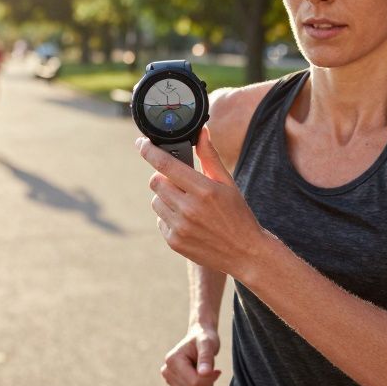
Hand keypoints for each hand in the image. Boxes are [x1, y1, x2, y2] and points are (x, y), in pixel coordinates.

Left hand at [137, 126, 265, 276]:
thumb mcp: (228, 183)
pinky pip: (160, 220)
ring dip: (165, 197)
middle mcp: (189, 209)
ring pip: (156, 201)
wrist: (244, 253)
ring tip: (186, 202)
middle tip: (178, 181)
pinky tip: (187, 220)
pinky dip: (169, 216)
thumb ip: (210, 157)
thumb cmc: (237, 214)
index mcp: (203, 190)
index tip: (141, 144)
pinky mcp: (174, 241)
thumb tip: (201, 132)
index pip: (166, 165)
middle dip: (163, 177)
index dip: (149, 151)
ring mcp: (180, 227)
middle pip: (156, 182)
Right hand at [161, 323, 222, 385]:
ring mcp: (169, 380)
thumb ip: (206, 357)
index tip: (217, 370)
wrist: (199, 337)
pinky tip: (201, 378)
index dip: (209, 379)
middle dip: (207, 383)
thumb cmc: (204, 338)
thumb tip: (203, 373)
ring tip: (205, 373)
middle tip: (212, 371)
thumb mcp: (208, 344)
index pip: (194, 383)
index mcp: (172, 361)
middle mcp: (167, 371)